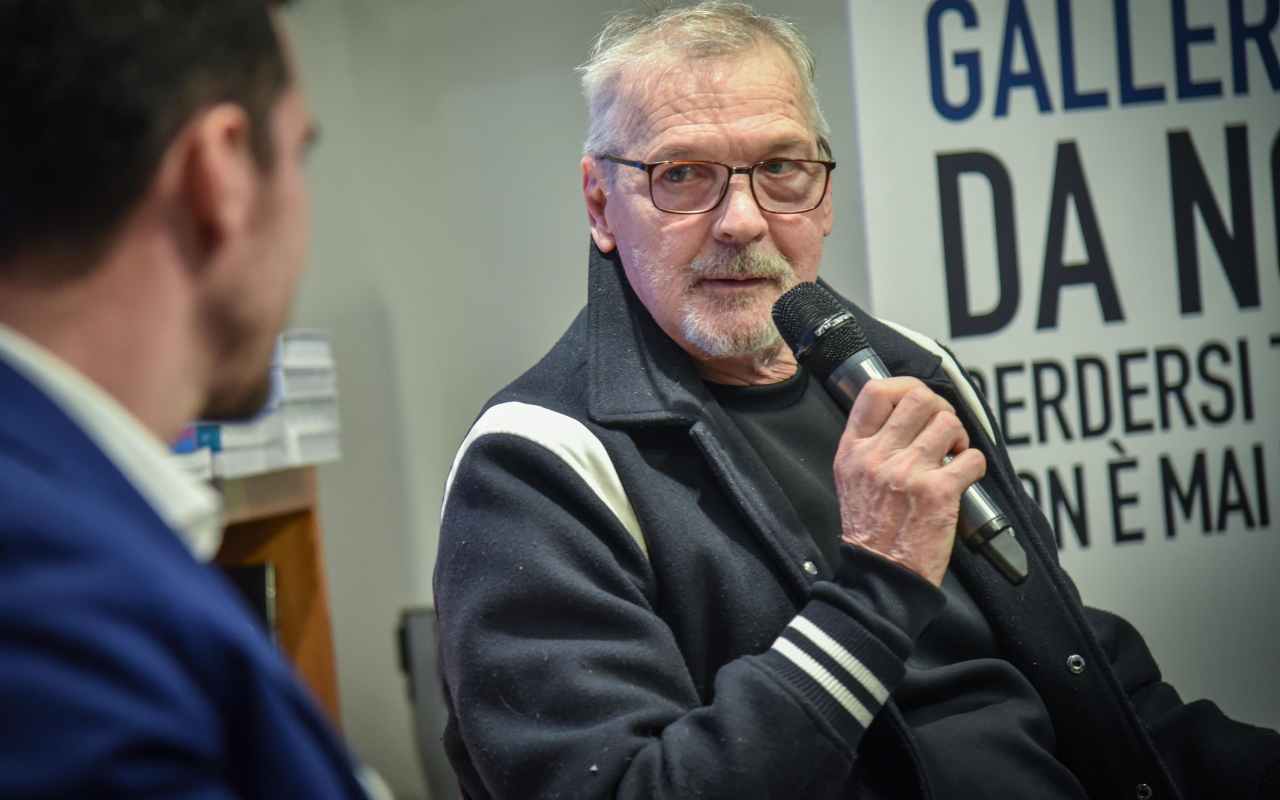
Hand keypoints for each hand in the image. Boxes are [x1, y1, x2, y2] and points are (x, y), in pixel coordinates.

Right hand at [833, 377, 986, 586]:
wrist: (880, 577)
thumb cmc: (869, 532)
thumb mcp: (849, 479)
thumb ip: (867, 445)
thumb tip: (899, 414)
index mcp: (853, 450)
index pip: (875, 392)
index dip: (904, 386)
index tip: (917, 400)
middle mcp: (878, 456)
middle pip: (918, 397)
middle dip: (940, 408)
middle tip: (943, 429)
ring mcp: (908, 472)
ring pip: (948, 422)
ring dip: (959, 436)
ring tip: (953, 454)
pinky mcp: (938, 492)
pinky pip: (971, 457)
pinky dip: (974, 464)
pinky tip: (964, 477)